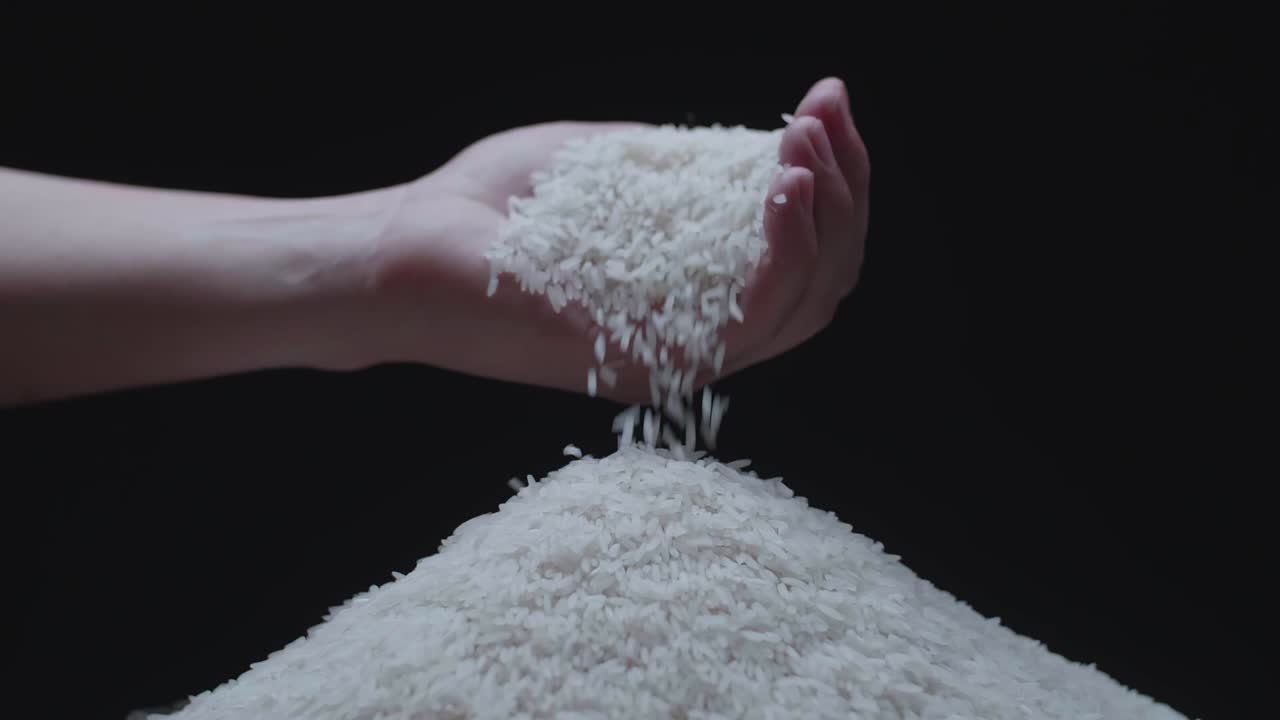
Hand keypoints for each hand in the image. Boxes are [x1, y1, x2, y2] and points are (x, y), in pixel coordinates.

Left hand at [368, 77, 868, 402]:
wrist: (399, 249)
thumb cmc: (487, 212)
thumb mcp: (606, 170)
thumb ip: (680, 170)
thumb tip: (756, 143)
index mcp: (691, 304)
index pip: (803, 264)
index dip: (836, 183)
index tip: (826, 105)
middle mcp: (692, 341)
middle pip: (823, 288)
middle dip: (846, 191)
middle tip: (825, 116)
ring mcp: (669, 359)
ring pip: (803, 309)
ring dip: (826, 218)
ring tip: (806, 147)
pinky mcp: (642, 359)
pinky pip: (747, 321)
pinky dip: (783, 249)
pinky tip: (779, 183)